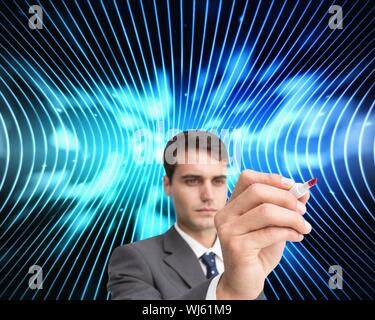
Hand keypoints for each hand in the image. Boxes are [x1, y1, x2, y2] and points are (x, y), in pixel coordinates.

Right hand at [215, 170, 310, 298]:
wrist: (244, 282)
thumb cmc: (259, 251)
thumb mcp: (274, 225)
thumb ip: (285, 208)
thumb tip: (304, 190)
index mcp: (231, 205)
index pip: (247, 178)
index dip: (272, 178)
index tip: (293, 187)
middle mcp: (225, 214)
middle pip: (257, 191)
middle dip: (286, 198)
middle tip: (303, 209)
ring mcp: (228, 230)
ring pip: (266, 211)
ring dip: (292, 218)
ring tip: (304, 227)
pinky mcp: (236, 246)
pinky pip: (270, 232)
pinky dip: (290, 232)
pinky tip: (298, 237)